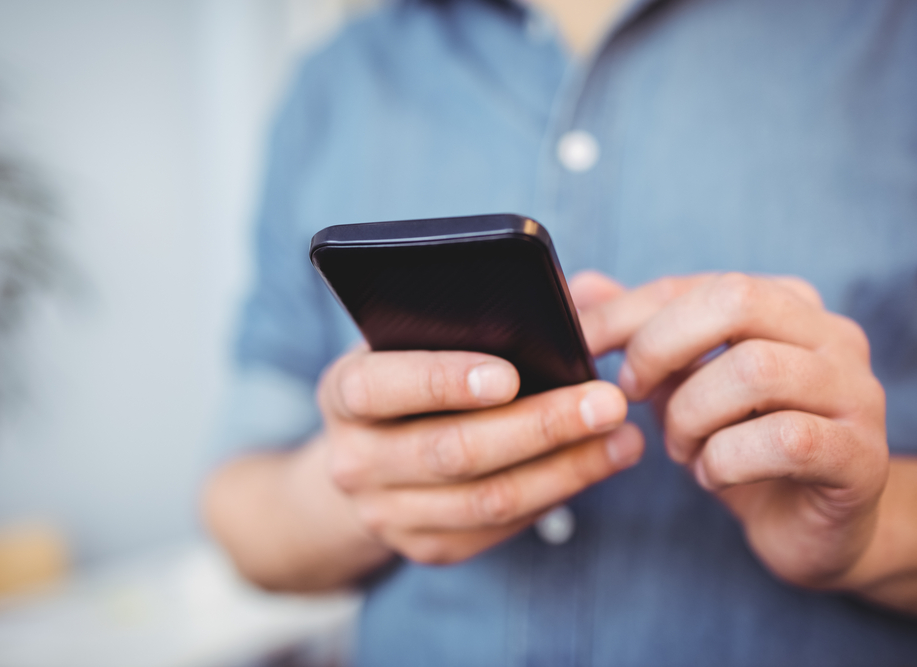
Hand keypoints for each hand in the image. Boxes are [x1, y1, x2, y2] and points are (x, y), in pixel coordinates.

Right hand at [315, 340, 643, 564]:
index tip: (510, 374)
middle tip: (606, 402)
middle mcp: (353, 459)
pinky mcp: (424, 546)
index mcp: (343, 392)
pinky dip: (551, 495)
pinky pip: (496, 528)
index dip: (441, 380)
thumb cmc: (410, 377)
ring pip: (485, 499)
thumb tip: (583, 295)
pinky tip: (591, 466)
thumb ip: (484, 312)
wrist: (367, 460)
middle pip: (450, 450)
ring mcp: (384, 511)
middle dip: (537, 426)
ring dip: (564, 469)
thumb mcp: (418, 338)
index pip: (378, 386)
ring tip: (622, 439)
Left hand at [583, 271, 888, 588]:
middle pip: (734, 300)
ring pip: (755, 370)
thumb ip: (640, 333)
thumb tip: (583, 287)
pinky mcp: (858, 455)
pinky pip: (784, 440)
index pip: (695, 284)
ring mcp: (854, 392)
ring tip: (681, 448)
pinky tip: (715, 475)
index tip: (581, 344)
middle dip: (659, 347)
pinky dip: (727, 460)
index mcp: (786, 304)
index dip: (626, 313)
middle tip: (631, 394)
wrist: (812, 527)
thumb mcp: (682, 384)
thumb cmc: (743, 447)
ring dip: (692, 415)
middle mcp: (830, 335)